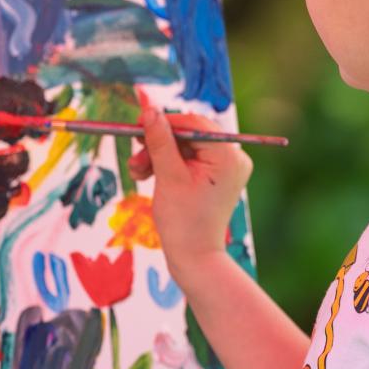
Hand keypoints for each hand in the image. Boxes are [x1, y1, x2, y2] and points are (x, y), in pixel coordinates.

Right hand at [129, 106, 252, 268]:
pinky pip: (189, 161)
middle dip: (159, 143)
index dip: (164, 121)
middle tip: (135, 152)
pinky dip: (169, 165)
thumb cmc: (183, 221)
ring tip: (137, 171)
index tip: (137, 123)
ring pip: (185, 148)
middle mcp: (233, 158)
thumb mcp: (168, 176)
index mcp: (228, 155)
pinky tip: (148, 175)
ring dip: (159, 155)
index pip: (193, 124)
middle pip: (189, 135)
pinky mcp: (216, 177)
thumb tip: (149, 110)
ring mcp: (226, 168)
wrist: (195, 258)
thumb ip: (159, 140)